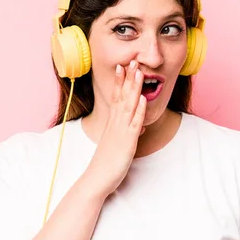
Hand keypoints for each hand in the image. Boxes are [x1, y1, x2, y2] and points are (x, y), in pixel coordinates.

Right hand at [85, 60, 146, 195]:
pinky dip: (139, 110)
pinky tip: (143, 99)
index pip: (116, 98)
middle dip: (127, 78)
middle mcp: (115, 124)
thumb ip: (127, 133)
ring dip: (134, 88)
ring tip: (138, 72)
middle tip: (131, 61)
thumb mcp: (117, 145)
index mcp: (112, 124)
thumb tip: (140, 126)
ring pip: (128, 105)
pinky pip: (134, 124)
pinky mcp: (127, 142)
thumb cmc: (105, 164)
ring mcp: (120, 132)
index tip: (122, 67)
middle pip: (122, 97)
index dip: (119, 82)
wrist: (96, 179)